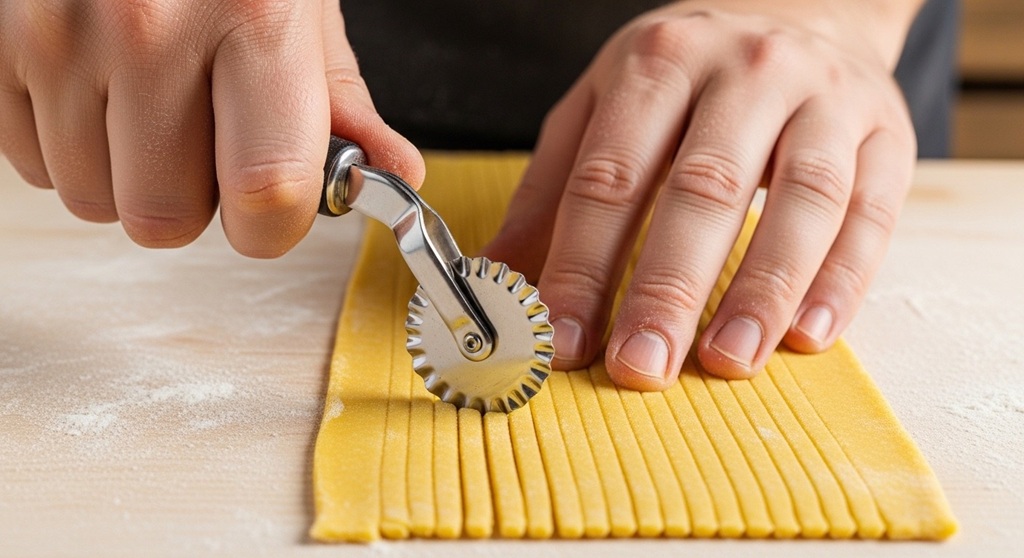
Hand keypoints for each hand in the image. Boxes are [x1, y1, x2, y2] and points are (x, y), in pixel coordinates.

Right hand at [0, 0, 422, 256]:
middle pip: (165, 218)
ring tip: (146, 102)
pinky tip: (98, 90)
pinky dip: (69, 146)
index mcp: (255, 17)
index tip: (274, 211)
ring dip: (126, 174)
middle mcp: (151, 26)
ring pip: (92, 200)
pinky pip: (31, 165)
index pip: (268, 192)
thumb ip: (340, 102)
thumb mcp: (301, 7)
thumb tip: (394, 174)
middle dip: (191, 200)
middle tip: (202, 138)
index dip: (274, 227)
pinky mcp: (0, 42)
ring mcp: (61, 33)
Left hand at [483, 0, 920, 387]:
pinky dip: (843, 280)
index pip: (611, 175)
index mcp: (659, 62)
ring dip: (763, 292)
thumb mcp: (604, 105)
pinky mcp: (886, 135)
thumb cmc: (690, 76)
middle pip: (704, 188)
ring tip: (727, 362)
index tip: (563, 338)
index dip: (583, 263)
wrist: (804, 14)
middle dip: (667, 287)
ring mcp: (826, 100)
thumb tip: (498, 276)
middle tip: (640, 367)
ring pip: (803, 200)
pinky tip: (808, 336)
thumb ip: (553, 187)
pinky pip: (872, 213)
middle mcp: (747, 72)